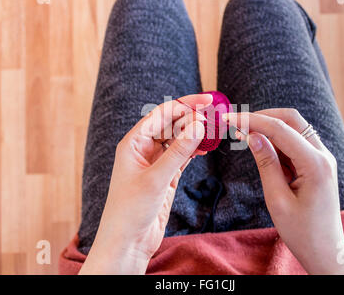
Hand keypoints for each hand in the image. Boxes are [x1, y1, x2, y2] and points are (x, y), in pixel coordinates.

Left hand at [80, 94, 211, 274]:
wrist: (127, 242)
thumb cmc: (130, 210)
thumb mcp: (155, 179)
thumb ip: (178, 151)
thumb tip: (198, 124)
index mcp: (134, 143)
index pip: (162, 115)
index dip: (184, 105)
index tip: (207, 101)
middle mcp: (144, 150)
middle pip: (172, 125)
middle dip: (193, 118)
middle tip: (215, 116)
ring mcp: (156, 163)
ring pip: (179, 140)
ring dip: (195, 134)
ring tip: (215, 128)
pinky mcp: (166, 177)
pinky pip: (182, 156)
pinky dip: (194, 150)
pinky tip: (206, 145)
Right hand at [224, 109, 343, 274]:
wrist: (325, 250)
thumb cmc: (302, 231)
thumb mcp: (277, 199)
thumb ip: (266, 164)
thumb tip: (252, 135)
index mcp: (316, 164)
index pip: (280, 129)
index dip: (252, 120)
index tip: (229, 117)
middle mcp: (323, 155)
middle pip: (292, 119)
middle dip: (263, 116)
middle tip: (237, 123)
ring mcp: (322, 158)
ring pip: (294, 128)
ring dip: (268, 128)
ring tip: (243, 135)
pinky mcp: (317, 163)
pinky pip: (295, 143)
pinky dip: (276, 141)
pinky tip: (260, 148)